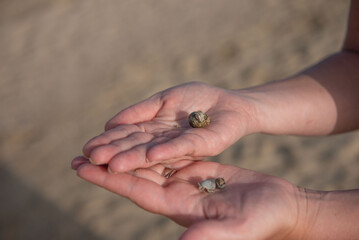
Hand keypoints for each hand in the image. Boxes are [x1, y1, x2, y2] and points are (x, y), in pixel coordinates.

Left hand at [72, 157, 301, 239]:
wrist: (278, 207)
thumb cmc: (263, 220)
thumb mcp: (237, 230)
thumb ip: (209, 237)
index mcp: (178, 208)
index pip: (136, 191)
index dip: (110, 179)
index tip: (83, 168)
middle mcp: (176, 196)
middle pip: (136, 176)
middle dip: (109, 165)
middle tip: (81, 153)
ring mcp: (185, 182)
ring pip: (149, 164)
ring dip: (127, 152)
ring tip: (105, 142)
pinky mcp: (197, 169)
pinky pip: (168, 154)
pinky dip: (152, 145)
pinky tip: (139, 136)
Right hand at [82, 82, 257, 172]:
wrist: (229, 103)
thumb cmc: (197, 99)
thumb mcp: (163, 100)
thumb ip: (139, 111)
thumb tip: (109, 124)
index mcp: (154, 132)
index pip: (127, 138)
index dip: (108, 144)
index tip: (86, 150)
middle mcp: (165, 144)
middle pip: (137, 149)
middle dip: (115, 155)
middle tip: (90, 162)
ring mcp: (182, 146)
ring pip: (155, 153)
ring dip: (134, 158)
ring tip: (113, 165)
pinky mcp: (202, 146)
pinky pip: (183, 147)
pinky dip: (167, 151)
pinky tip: (151, 154)